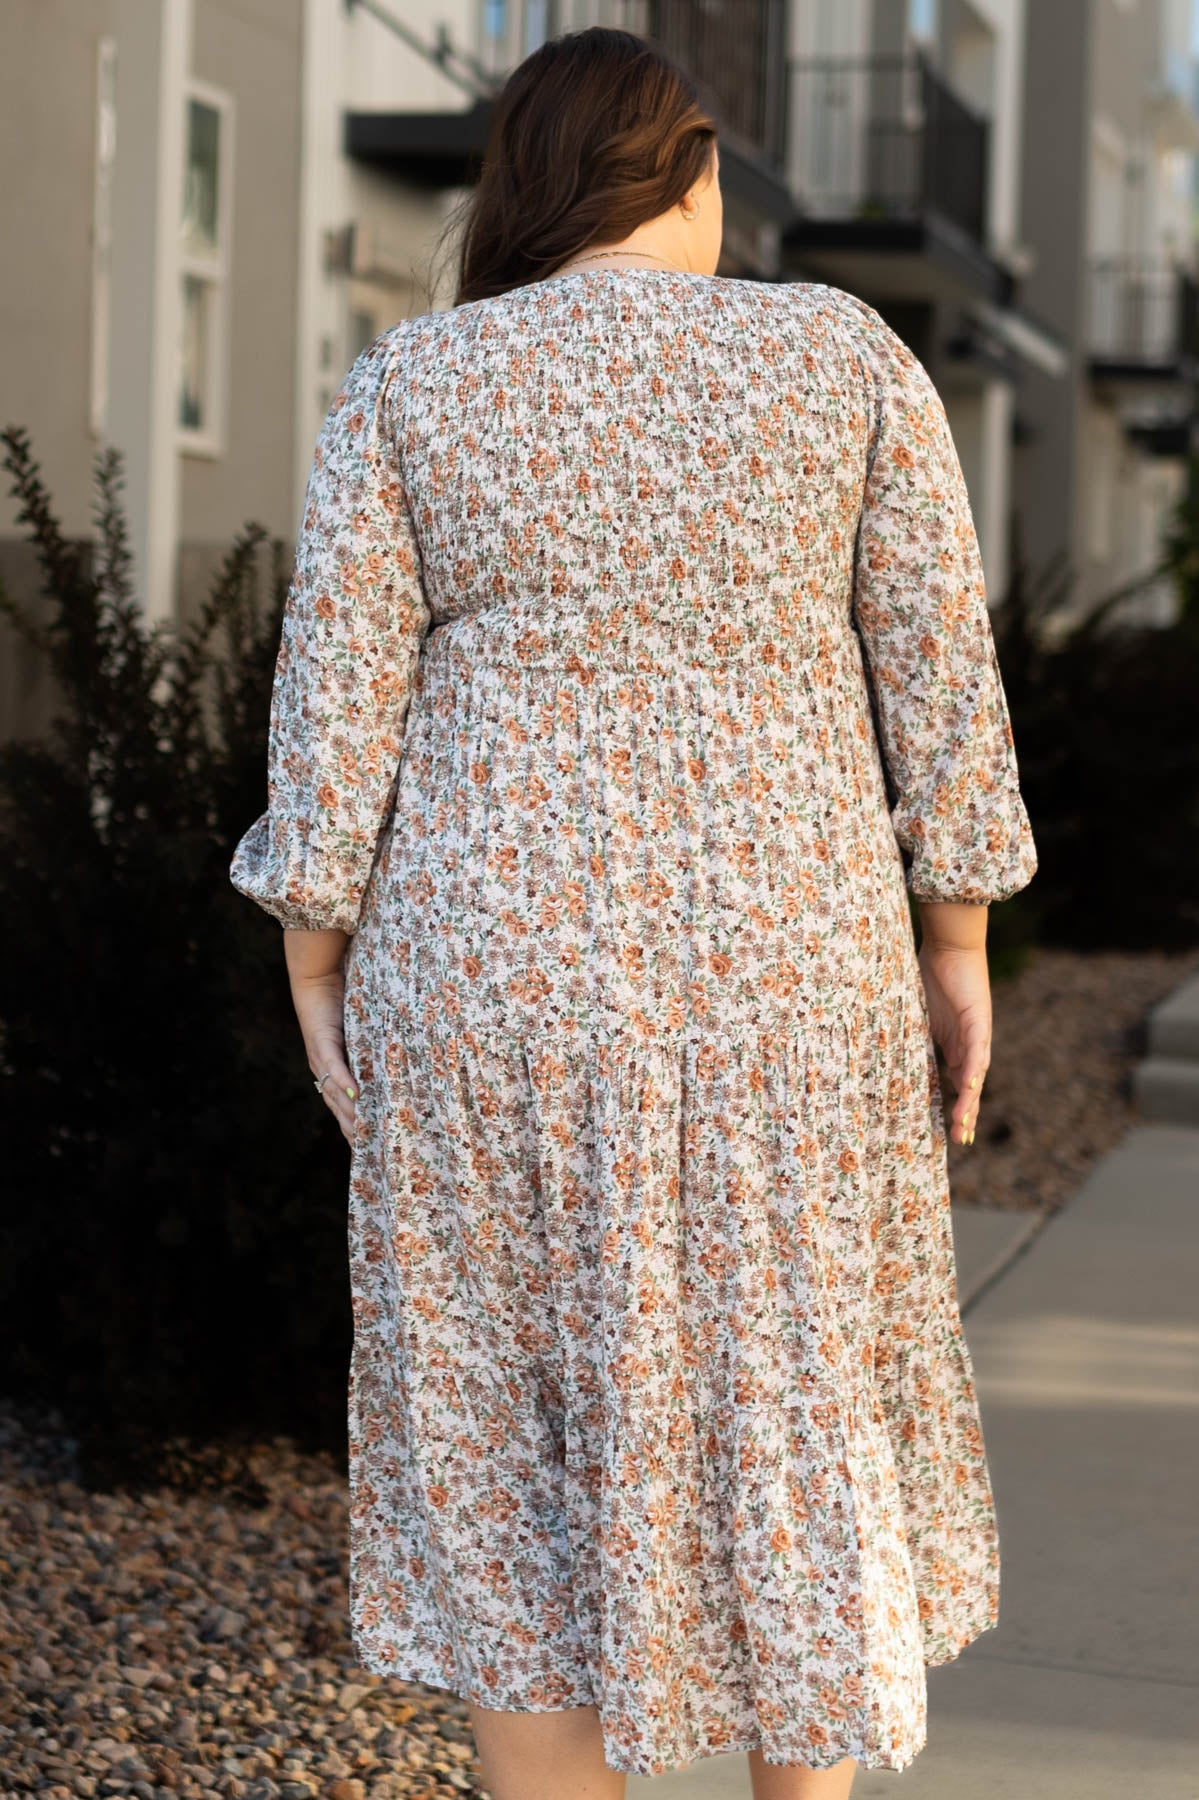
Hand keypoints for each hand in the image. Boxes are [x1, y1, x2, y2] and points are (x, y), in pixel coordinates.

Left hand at [284, 927, 356, 1144]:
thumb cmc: (341, 1001)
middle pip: (339, 1108)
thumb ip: (376, 1049)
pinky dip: (346, 1084)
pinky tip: (356, 1097)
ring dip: (351, 1114)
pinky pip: (335, 1068)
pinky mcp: (321, 1042)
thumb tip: (401, 1060)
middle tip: (373, 1154)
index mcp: (333, 1071)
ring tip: (367, 1133)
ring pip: (336, 1094)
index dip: (354, 1128)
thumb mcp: (362, 1031)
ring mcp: (321, 1059)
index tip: (370, 1150)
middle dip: (354, 1131)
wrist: (316, 978)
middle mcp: (324, 1070)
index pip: (344, 1107)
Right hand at [916, 937, 990, 1146]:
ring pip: (975, 1075)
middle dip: (965, 1113)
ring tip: (965, 1125)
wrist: (951, 944)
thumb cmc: (932, 970)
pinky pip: (977, 1052)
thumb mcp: (916, 1010)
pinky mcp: (978, 1021)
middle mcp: (968, 1043)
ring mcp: (975, 1034)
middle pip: (969, 1086)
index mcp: (954, 1042)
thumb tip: (878, 1046)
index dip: (955, 1105)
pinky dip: (974, 1071)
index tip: (950, 1130)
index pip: (957, 1081)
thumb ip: (908, 1031)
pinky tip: (971, 1090)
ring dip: (970, 1101)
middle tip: (961, 1140)